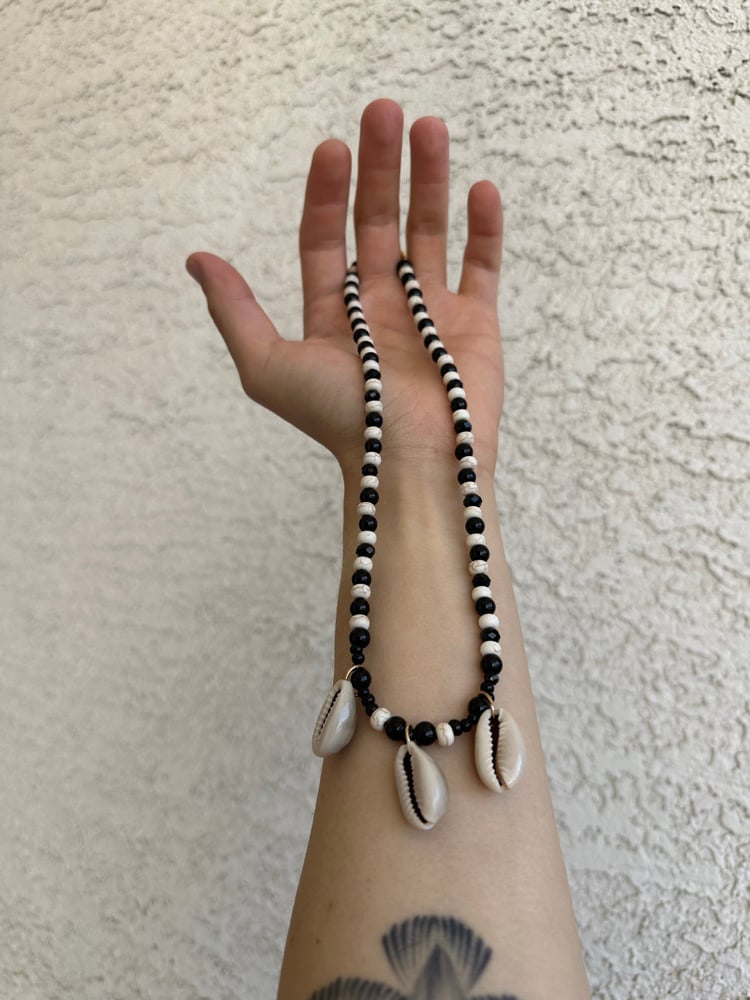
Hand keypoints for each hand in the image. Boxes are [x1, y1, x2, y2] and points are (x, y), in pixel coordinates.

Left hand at [186, 99, 504, 475]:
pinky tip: (481, 189)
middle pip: (378, 222)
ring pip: (429, 232)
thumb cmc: (341, 420)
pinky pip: (480, 268)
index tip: (333, 148)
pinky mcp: (474, 325)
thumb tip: (195, 258)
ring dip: (430, 180)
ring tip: (429, 127)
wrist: (413, 463)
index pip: (325, 239)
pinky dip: (483, 231)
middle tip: (384, 110)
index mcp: (333, 313)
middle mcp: (379, 306)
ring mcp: (429, 313)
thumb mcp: (269, 366)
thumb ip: (236, 310)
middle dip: (381, 167)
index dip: (326, 193)